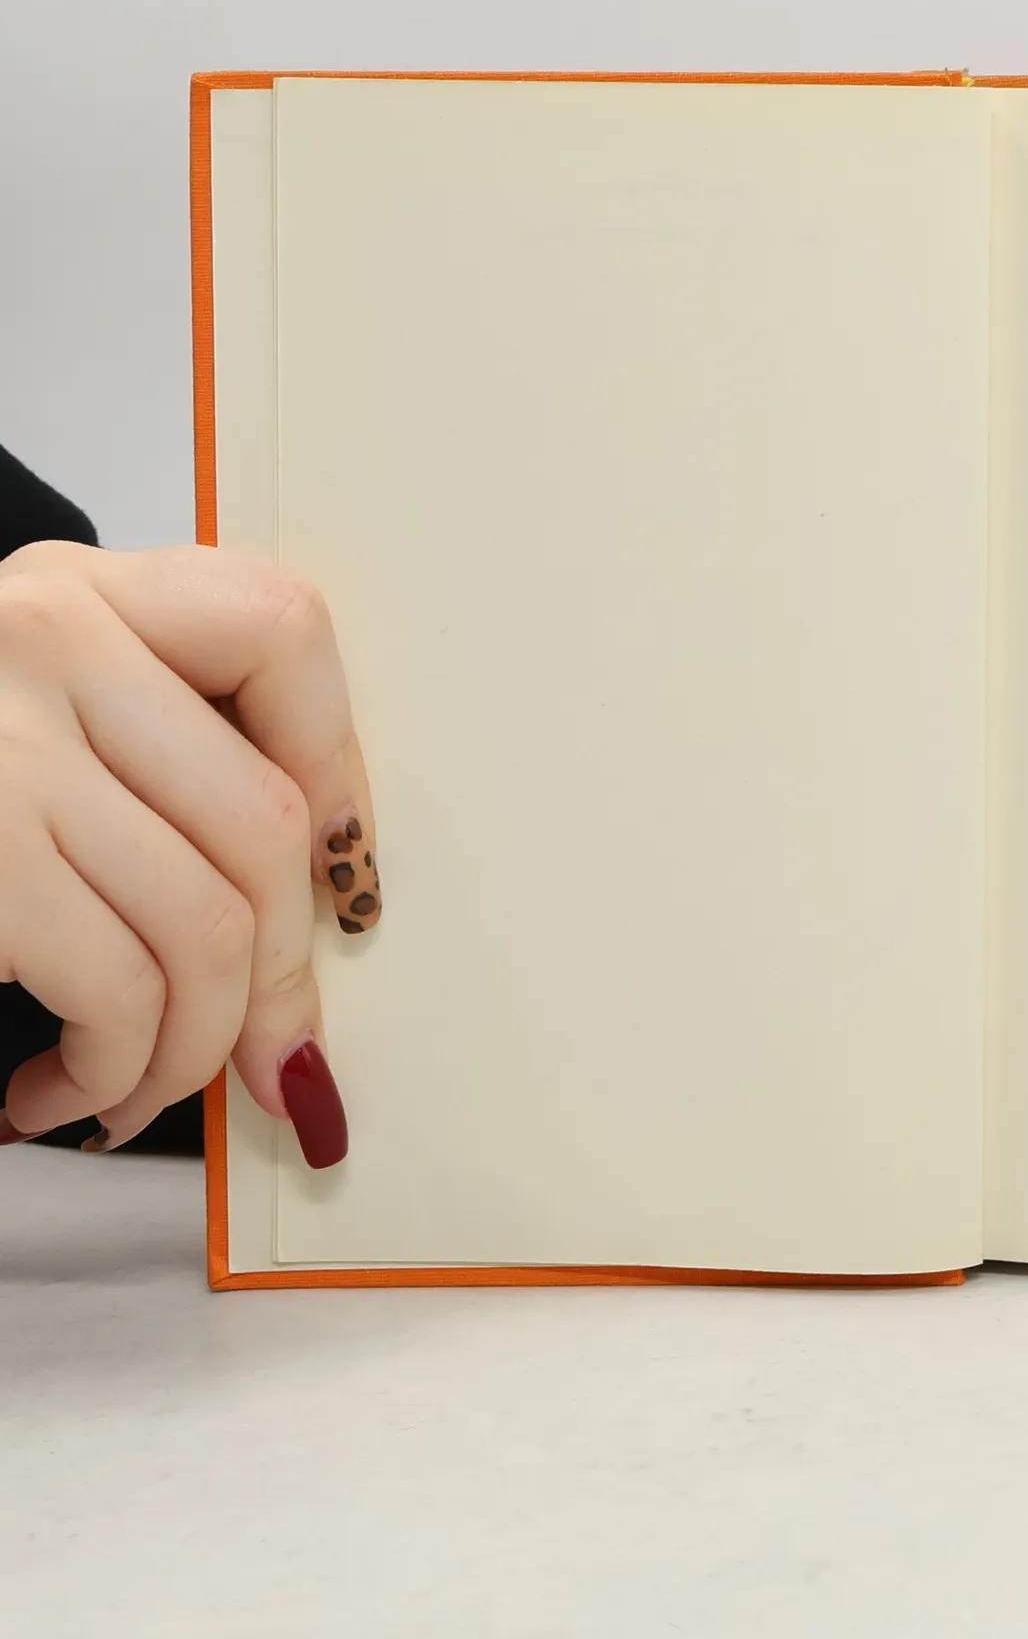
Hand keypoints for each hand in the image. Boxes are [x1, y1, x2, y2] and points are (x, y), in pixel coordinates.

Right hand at [0, 542, 376, 1162]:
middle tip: (267, 1056)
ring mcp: (0, 742)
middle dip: (283, 977)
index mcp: (83, 589)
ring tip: (140, 1087)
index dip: (339, 765)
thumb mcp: (37, 722)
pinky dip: (116, 1070)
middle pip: (266, 822)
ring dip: (193, 1048)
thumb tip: (328, 901)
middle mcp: (42, 633)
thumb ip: (163, 761)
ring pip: (209, 923)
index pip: (281, 629)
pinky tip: (65, 1093)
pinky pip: (120, 984)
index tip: (337, 871)